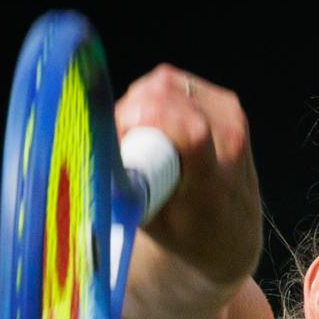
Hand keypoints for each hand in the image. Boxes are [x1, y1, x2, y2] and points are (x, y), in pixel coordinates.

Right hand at [115, 63, 262, 292]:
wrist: (232, 235)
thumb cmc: (188, 235)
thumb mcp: (151, 223)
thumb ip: (124, 186)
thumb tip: (87, 151)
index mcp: (213, 179)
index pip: (188, 131)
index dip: (138, 122)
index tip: (117, 140)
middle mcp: (229, 140)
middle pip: (163, 94)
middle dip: (131, 112)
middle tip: (125, 144)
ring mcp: (231, 116)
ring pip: (164, 84)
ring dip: (142, 104)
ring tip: (143, 140)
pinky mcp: (226, 103)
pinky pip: (175, 83)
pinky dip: (157, 99)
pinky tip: (159, 128)